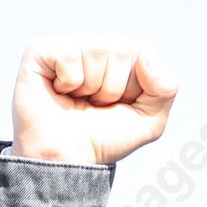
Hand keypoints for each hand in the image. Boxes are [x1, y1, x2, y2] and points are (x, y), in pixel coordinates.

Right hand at [11, 37, 177, 164]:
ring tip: (78, 100)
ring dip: (91, 86)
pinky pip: (70, 54)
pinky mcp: (40, 51)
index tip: (120, 104)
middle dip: (114, 87)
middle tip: (96, 104)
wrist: (69, 160)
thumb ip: (165, 87)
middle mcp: (94, 46)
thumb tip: (145, 55)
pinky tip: (60, 92)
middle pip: (121, 46)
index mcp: (120, 58)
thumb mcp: (150, 120)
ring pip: (96, 49)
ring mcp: (67, 46)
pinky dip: (70, 82)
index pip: (144, 50)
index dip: (136, 85)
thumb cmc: (104, 139)